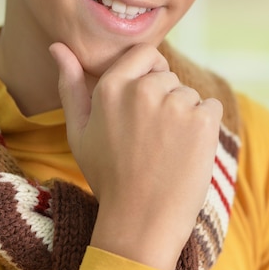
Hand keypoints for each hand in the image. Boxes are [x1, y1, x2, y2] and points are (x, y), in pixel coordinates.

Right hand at [50, 42, 222, 269]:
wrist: (140, 223)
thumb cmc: (108, 177)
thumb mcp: (79, 131)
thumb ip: (70, 85)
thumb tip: (57, 46)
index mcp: (111, 87)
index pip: (144, 53)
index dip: (150, 72)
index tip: (148, 99)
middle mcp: (143, 89)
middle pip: (167, 76)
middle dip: (164, 99)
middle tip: (152, 138)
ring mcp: (175, 104)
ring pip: (189, 94)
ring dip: (184, 115)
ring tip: (167, 150)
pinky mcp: (203, 121)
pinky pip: (210, 108)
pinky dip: (204, 127)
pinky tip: (187, 152)